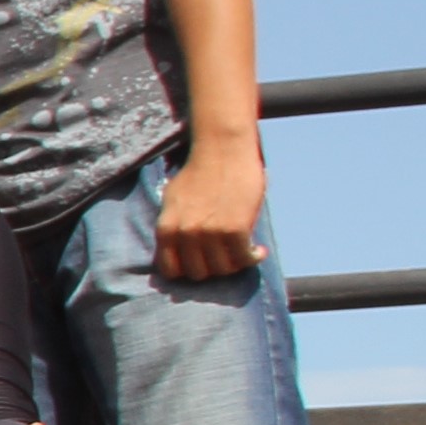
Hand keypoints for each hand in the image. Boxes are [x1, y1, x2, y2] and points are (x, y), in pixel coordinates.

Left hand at [155, 134, 267, 280]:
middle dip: (213, 268)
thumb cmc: (199, 173)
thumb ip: (174, 227)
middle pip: (198, 274)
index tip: (202, 264)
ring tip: (243, 253)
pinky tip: (258, 251)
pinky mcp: (235, 230)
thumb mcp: (173, 201)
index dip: (188, 270)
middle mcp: (185, 234)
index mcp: (166, 229)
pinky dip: (253, 258)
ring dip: (235, 265)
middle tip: (225, 258)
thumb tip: (177, 252)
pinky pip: (244, 259)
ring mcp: (210, 234)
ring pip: (222, 270)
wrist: (222, 151)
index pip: (171, 270)